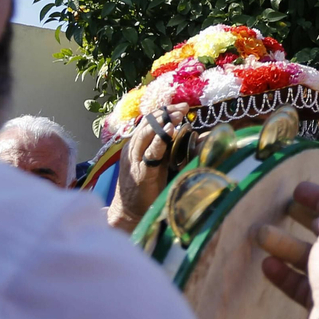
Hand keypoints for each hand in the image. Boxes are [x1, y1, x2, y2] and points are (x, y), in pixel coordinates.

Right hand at [107, 103, 188, 230]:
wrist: (129, 212)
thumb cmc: (146, 186)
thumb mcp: (156, 162)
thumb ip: (166, 147)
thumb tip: (189, 133)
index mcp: (135, 145)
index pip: (148, 121)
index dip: (165, 111)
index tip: (183, 106)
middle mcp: (133, 149)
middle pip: (147, 124)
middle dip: (165, 113)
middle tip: (183, 107)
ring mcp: (135, 161)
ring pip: (146, 135)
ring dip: (163, 123)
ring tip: (177, 115)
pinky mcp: (142, 173)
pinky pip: (151, 154)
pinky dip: (160, 141)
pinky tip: (170, 131)